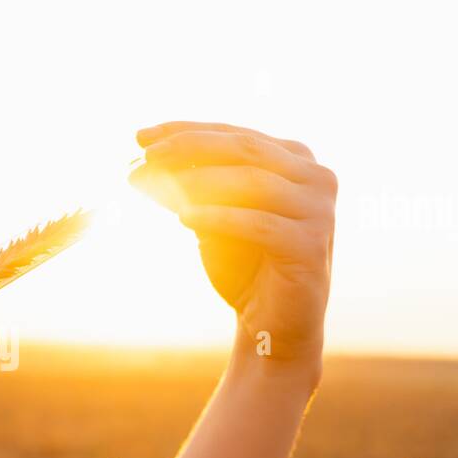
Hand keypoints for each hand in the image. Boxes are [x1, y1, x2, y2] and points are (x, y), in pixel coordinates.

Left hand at [129, 121, 336, 369]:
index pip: (234, 134)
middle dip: (189, 147)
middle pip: (244, 149)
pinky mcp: (312, 244)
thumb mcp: (210, 220)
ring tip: (156, 186)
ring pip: (252, 182)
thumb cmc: (241, 268)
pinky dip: (219, 218)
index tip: (139, 136)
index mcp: (296, 160)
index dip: (186, 131)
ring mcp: (319, 210)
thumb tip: (142, 162)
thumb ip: (188, 189)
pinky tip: (183, 219)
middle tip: (145, 155)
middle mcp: (316, 177)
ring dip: (199, 182)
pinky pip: (259, 224)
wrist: (272, 327)